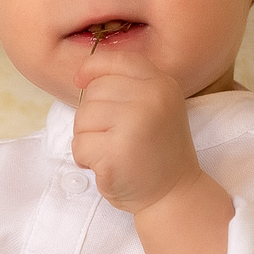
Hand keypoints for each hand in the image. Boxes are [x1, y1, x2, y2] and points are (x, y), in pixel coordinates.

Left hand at [72, 53, 201, 214]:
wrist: (174, 194)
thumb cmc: (156, 151)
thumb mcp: (155, 106)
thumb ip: (127, 85)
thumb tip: (81, 74)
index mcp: (161, 84)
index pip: (116, 59)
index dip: (92, 68)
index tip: (80, 81)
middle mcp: (151, 99)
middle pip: (93, 92)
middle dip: (92, 117)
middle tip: (114, 137)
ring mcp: (134, 125)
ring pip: (82, 119)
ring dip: (88, 138)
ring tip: (112, 152)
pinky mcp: (116, 153)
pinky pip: (79, 146)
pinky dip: (86, 159)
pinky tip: (108, 166)